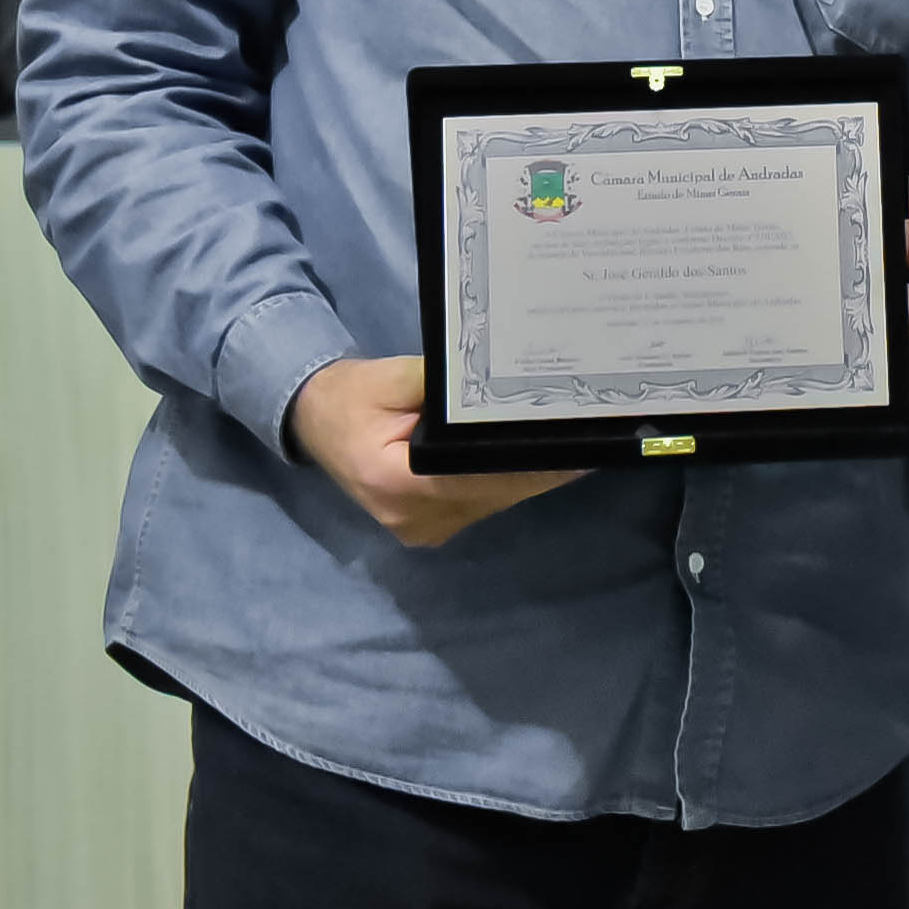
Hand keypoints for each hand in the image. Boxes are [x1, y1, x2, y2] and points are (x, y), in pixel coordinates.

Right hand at [289, 354, 580, 546]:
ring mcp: (424, 530)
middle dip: (542, 466)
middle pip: (497, 492)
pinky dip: (509, 480)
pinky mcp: (433, 528)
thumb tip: (495, 383)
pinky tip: (539, 456)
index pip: (479, 475)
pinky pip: (485, 503)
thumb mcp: (390, 377)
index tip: (574, 444)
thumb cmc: (352, 397)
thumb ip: (442, 383)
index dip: (529, 461)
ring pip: (497, 501)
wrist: (317, 422)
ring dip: (532, 475)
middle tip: (591, 435)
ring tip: (574, 440)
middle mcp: (414, 519)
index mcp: (397, 484)